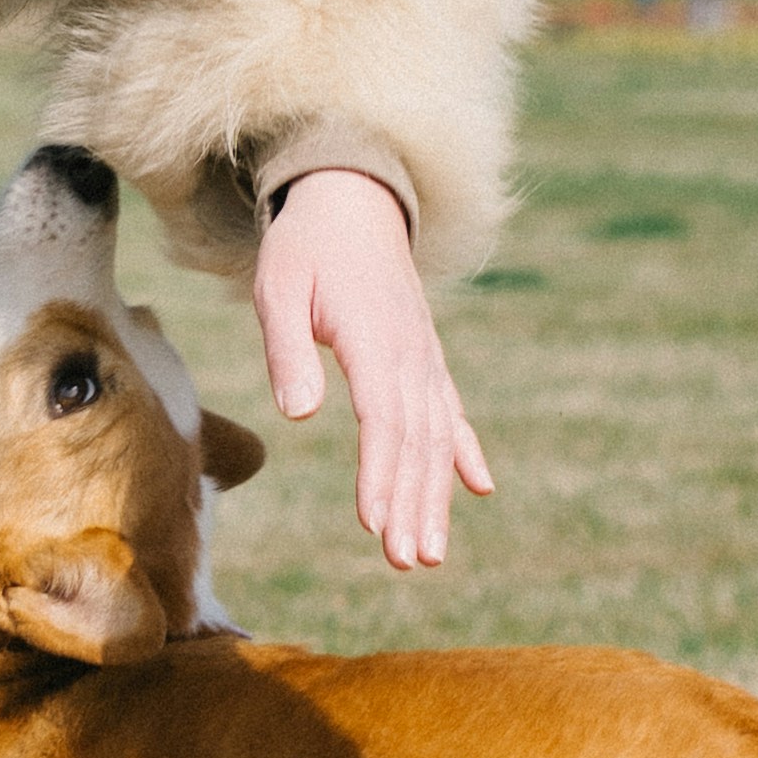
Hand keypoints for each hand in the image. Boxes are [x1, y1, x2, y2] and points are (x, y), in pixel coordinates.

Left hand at [252, 167, 492, 571]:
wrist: (351, 196)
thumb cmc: (305, 246)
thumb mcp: (279, 288)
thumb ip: (288, 350)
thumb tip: (299, 415)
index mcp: (375, 339)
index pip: (384, 420)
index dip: (382, 476)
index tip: (376, 526)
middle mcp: (411, 353)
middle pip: (417, 441)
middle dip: (414, 504)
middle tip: (408, 561)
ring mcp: (425, 356)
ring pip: (436, 436)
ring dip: (434, 495)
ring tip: (429, 553)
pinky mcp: (425, 356)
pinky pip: (451, 410)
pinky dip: (463, 451)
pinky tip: (478, 489)